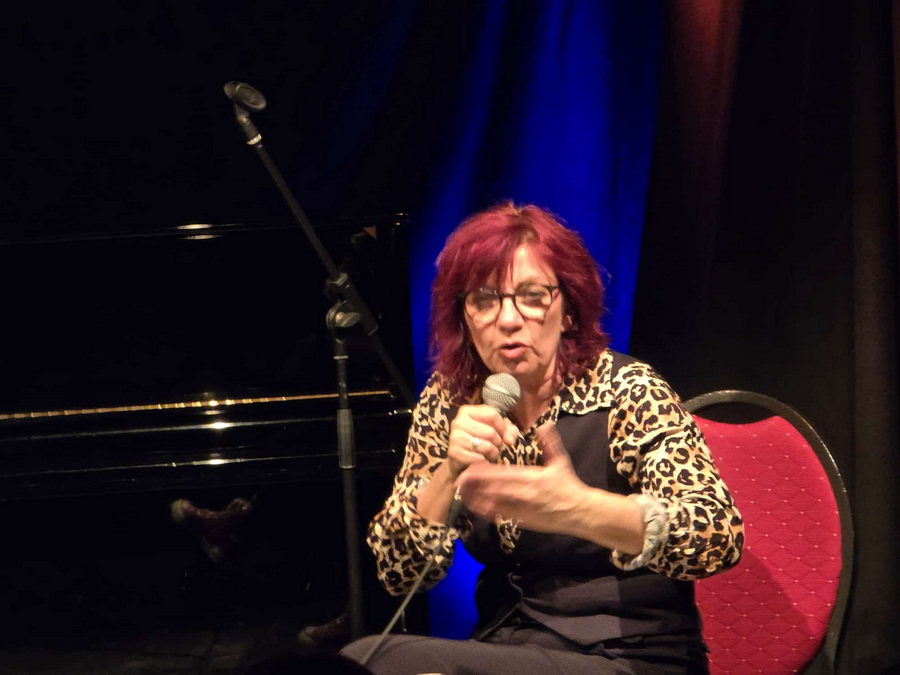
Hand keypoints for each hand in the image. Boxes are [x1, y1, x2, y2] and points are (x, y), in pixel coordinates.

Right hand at [446, 404, 518, 480]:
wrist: (461, 460)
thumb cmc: (481, 441)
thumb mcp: (497, 430)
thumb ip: (509, 431)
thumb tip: (509, 441)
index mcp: (467, 411)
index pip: (493, 415)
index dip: (503, 428)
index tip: (503, 435)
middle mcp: (458, 422)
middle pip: (491, 432)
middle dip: (498, 443)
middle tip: (493, 446)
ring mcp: (455, 438)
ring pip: (487, 447)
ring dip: (492, 453)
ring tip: (487, 453)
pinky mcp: (454, 453)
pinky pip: (480, 459)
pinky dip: (485, 462)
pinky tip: (480, 460)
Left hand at [455, 422, 587, 533]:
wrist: (579, 512)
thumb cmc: (568, 485)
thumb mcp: (560, 461)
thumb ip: (549, 443)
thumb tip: (544, 424)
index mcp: (532, 478)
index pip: (503, 475)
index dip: (485, 473)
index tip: (470, 469)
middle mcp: (525, 494)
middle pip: (495, 490)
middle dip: (475, 486)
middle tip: (458, 480)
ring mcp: (522, 509)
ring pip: (495, 505)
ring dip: (477, 499)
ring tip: (462, 493)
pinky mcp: (522, 520)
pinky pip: (501, 516)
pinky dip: (487, 512)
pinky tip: (476, 507)